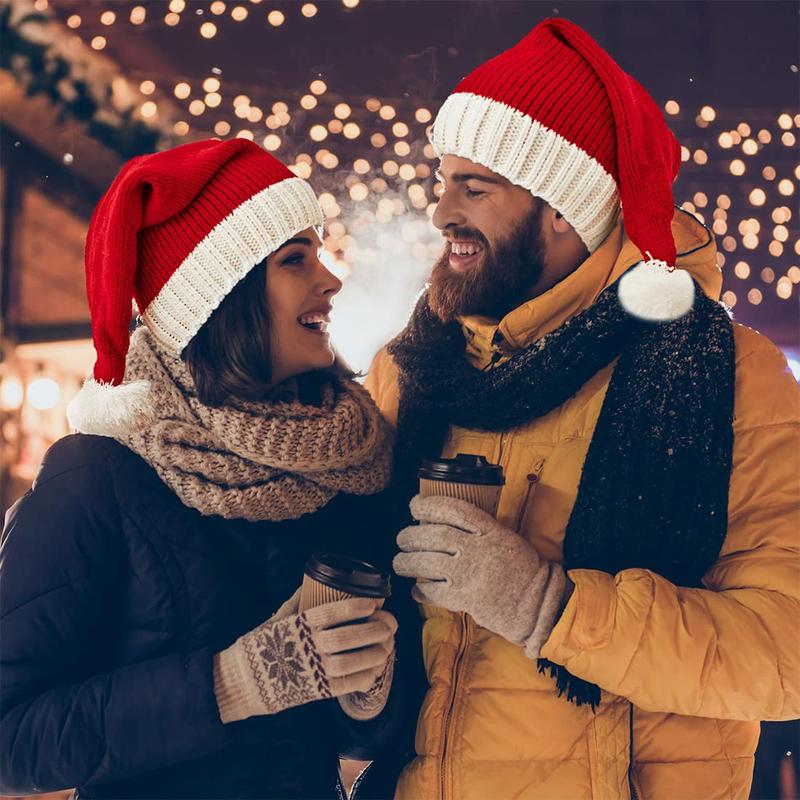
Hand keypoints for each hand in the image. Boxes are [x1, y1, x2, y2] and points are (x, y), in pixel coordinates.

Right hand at [214, 595, 396, 722]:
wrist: (242, 682)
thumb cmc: (261, 645)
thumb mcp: (276, 619)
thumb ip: (295, 602)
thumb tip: (310, 582)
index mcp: (298, 625)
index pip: (331, 613)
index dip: (355, 607)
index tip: (373, 603)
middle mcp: (307, 647)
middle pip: (347, 637)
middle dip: (374, 630)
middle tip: (390, 624)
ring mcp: (312, 670)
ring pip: (351, 662)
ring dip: (375, 653)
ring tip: (388, 646)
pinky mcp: (316, 691)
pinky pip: (347, 685)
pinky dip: (365, 677)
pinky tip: (375, 670)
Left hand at [393, 495, 565, 658]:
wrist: (536, 602)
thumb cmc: (522, 569)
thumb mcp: (505, 537)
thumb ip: (479, 529)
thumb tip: (443, 523)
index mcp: (489, 530)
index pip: (453, 509)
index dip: (429, 505)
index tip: (414, 505)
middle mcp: (477, 549)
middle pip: (435, 535)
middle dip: (411, 535)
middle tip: (401, 538)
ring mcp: (470, 574)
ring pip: (428, 562)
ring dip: (408, 562)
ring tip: (399, 562)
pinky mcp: (466, 599)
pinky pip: (434, 592)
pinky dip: (421, 590)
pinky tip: (416, 589)